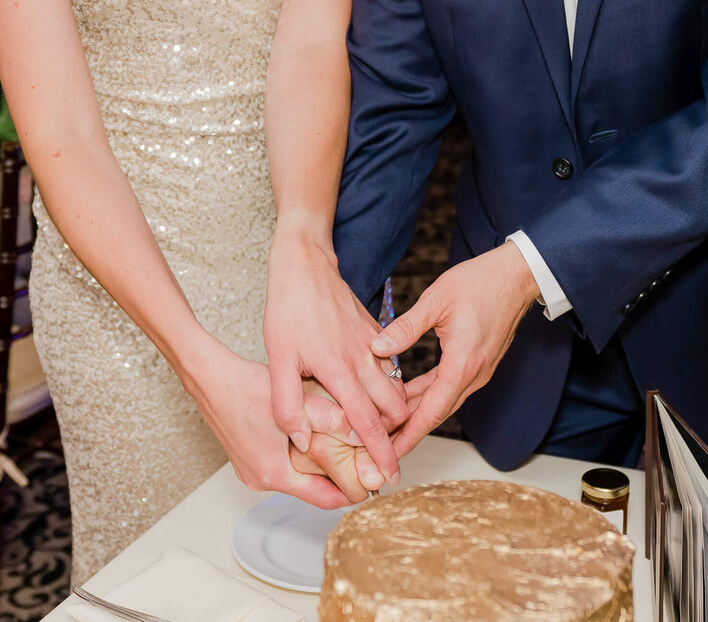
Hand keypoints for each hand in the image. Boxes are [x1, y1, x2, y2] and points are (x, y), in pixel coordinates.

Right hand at [179, 332, 352, 508]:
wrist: (210, 378)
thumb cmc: (247, 386)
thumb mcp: (297, 400)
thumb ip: (332, 418)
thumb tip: (364, 434)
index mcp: (275, 473)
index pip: (326, 500)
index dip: (354, 492)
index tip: (374, 479)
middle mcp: (261, 480)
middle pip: (312, 489)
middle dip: (338, 476)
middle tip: (363, 458)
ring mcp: (251, 471)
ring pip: (297, 476)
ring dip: (318, 465)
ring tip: (343, 444)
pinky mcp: (246, 459)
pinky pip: (281, 466)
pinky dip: (299, 457)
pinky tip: (311, 434)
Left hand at [264, 231, 407, 484]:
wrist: (305, 262)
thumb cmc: (288, 309)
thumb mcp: (277, 359)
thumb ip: (288, 405)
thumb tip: (303, 441)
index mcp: (342, 371)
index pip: (369, 424)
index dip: (382, 454)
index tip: (390, 478)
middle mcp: (364, 359)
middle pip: (394, 408)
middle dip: (397, 436)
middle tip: (388, 461)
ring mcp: (372, 342)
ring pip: (396, 386)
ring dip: (395, 410)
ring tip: (384, 432)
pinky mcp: (373, 329)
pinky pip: (390, 363)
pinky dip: (390, 384)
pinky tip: (375, 391)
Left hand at [370, 244, 538, 458]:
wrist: (516, 275)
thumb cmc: (480, 282)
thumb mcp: (437, 300)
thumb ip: (406, 327)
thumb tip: (377, 348)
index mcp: (463, 363)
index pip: (432, 411)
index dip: (409, 434)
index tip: (390, 453)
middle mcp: (473, 374)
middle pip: (436, 413)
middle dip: (408, 431)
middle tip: (379, 444)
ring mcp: (478, 370)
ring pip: (442, 400)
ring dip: (416, 413)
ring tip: (387, 423)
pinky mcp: (478, 363)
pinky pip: (449, 387)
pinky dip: (428, 394)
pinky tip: (407, 394)